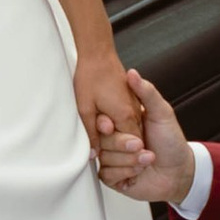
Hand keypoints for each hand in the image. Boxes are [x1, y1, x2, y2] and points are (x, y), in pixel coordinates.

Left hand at [73, 39, 143, 167]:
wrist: (97, 53)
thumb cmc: (90, 77)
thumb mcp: (85, 109)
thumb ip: (91, 133)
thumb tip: (92, 154)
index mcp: (124, 116)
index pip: (131, 147)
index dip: (124, 159)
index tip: (113, 166)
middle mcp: (133, 112)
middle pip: (134, 142)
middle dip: (125, 154)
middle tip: (112, 162)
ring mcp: (133, 106)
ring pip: (134, 132)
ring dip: (124, 143)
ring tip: (111, 152)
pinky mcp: (130, 101)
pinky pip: (131, 123)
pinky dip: (124, 131)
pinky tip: (111, 133)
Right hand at [96, 68, 195, 205]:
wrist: (179, 172)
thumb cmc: (171, 141)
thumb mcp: (162, 113)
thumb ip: (147, 93)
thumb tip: (132, 73)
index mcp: (122, 122)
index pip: (102, 119)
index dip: (105, 123)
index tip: (111, 125)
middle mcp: (115, 139)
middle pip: (101, 139)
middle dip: (121, 143)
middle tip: (140, 144)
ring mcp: (112, 158)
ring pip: (104, 158)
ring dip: (127, 159)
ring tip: (147, 158)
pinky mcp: (113, 177)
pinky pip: (106, 175)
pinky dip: (124, 172)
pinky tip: (138, 171)